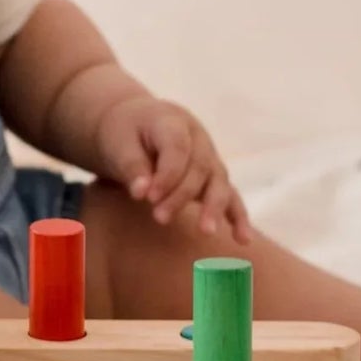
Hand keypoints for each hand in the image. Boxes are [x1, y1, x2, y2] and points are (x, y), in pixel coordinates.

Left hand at [94, 96, 253, 242]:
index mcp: (172, 121)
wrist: (133, 124)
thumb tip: (142, 193)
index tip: (149, 198)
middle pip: (200, 167)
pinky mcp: (212, 176)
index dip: (167, 175)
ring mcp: (209, 156)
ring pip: (219, 181)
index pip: (177, 149)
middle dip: (182, 195)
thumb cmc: (123, 133)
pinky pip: (229, 195)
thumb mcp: (118, 143)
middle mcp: (197, 137)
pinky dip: (237, 216)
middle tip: (160, 218)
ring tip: (206, 231)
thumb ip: (131, 166)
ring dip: (214, 207)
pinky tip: (242, 239)